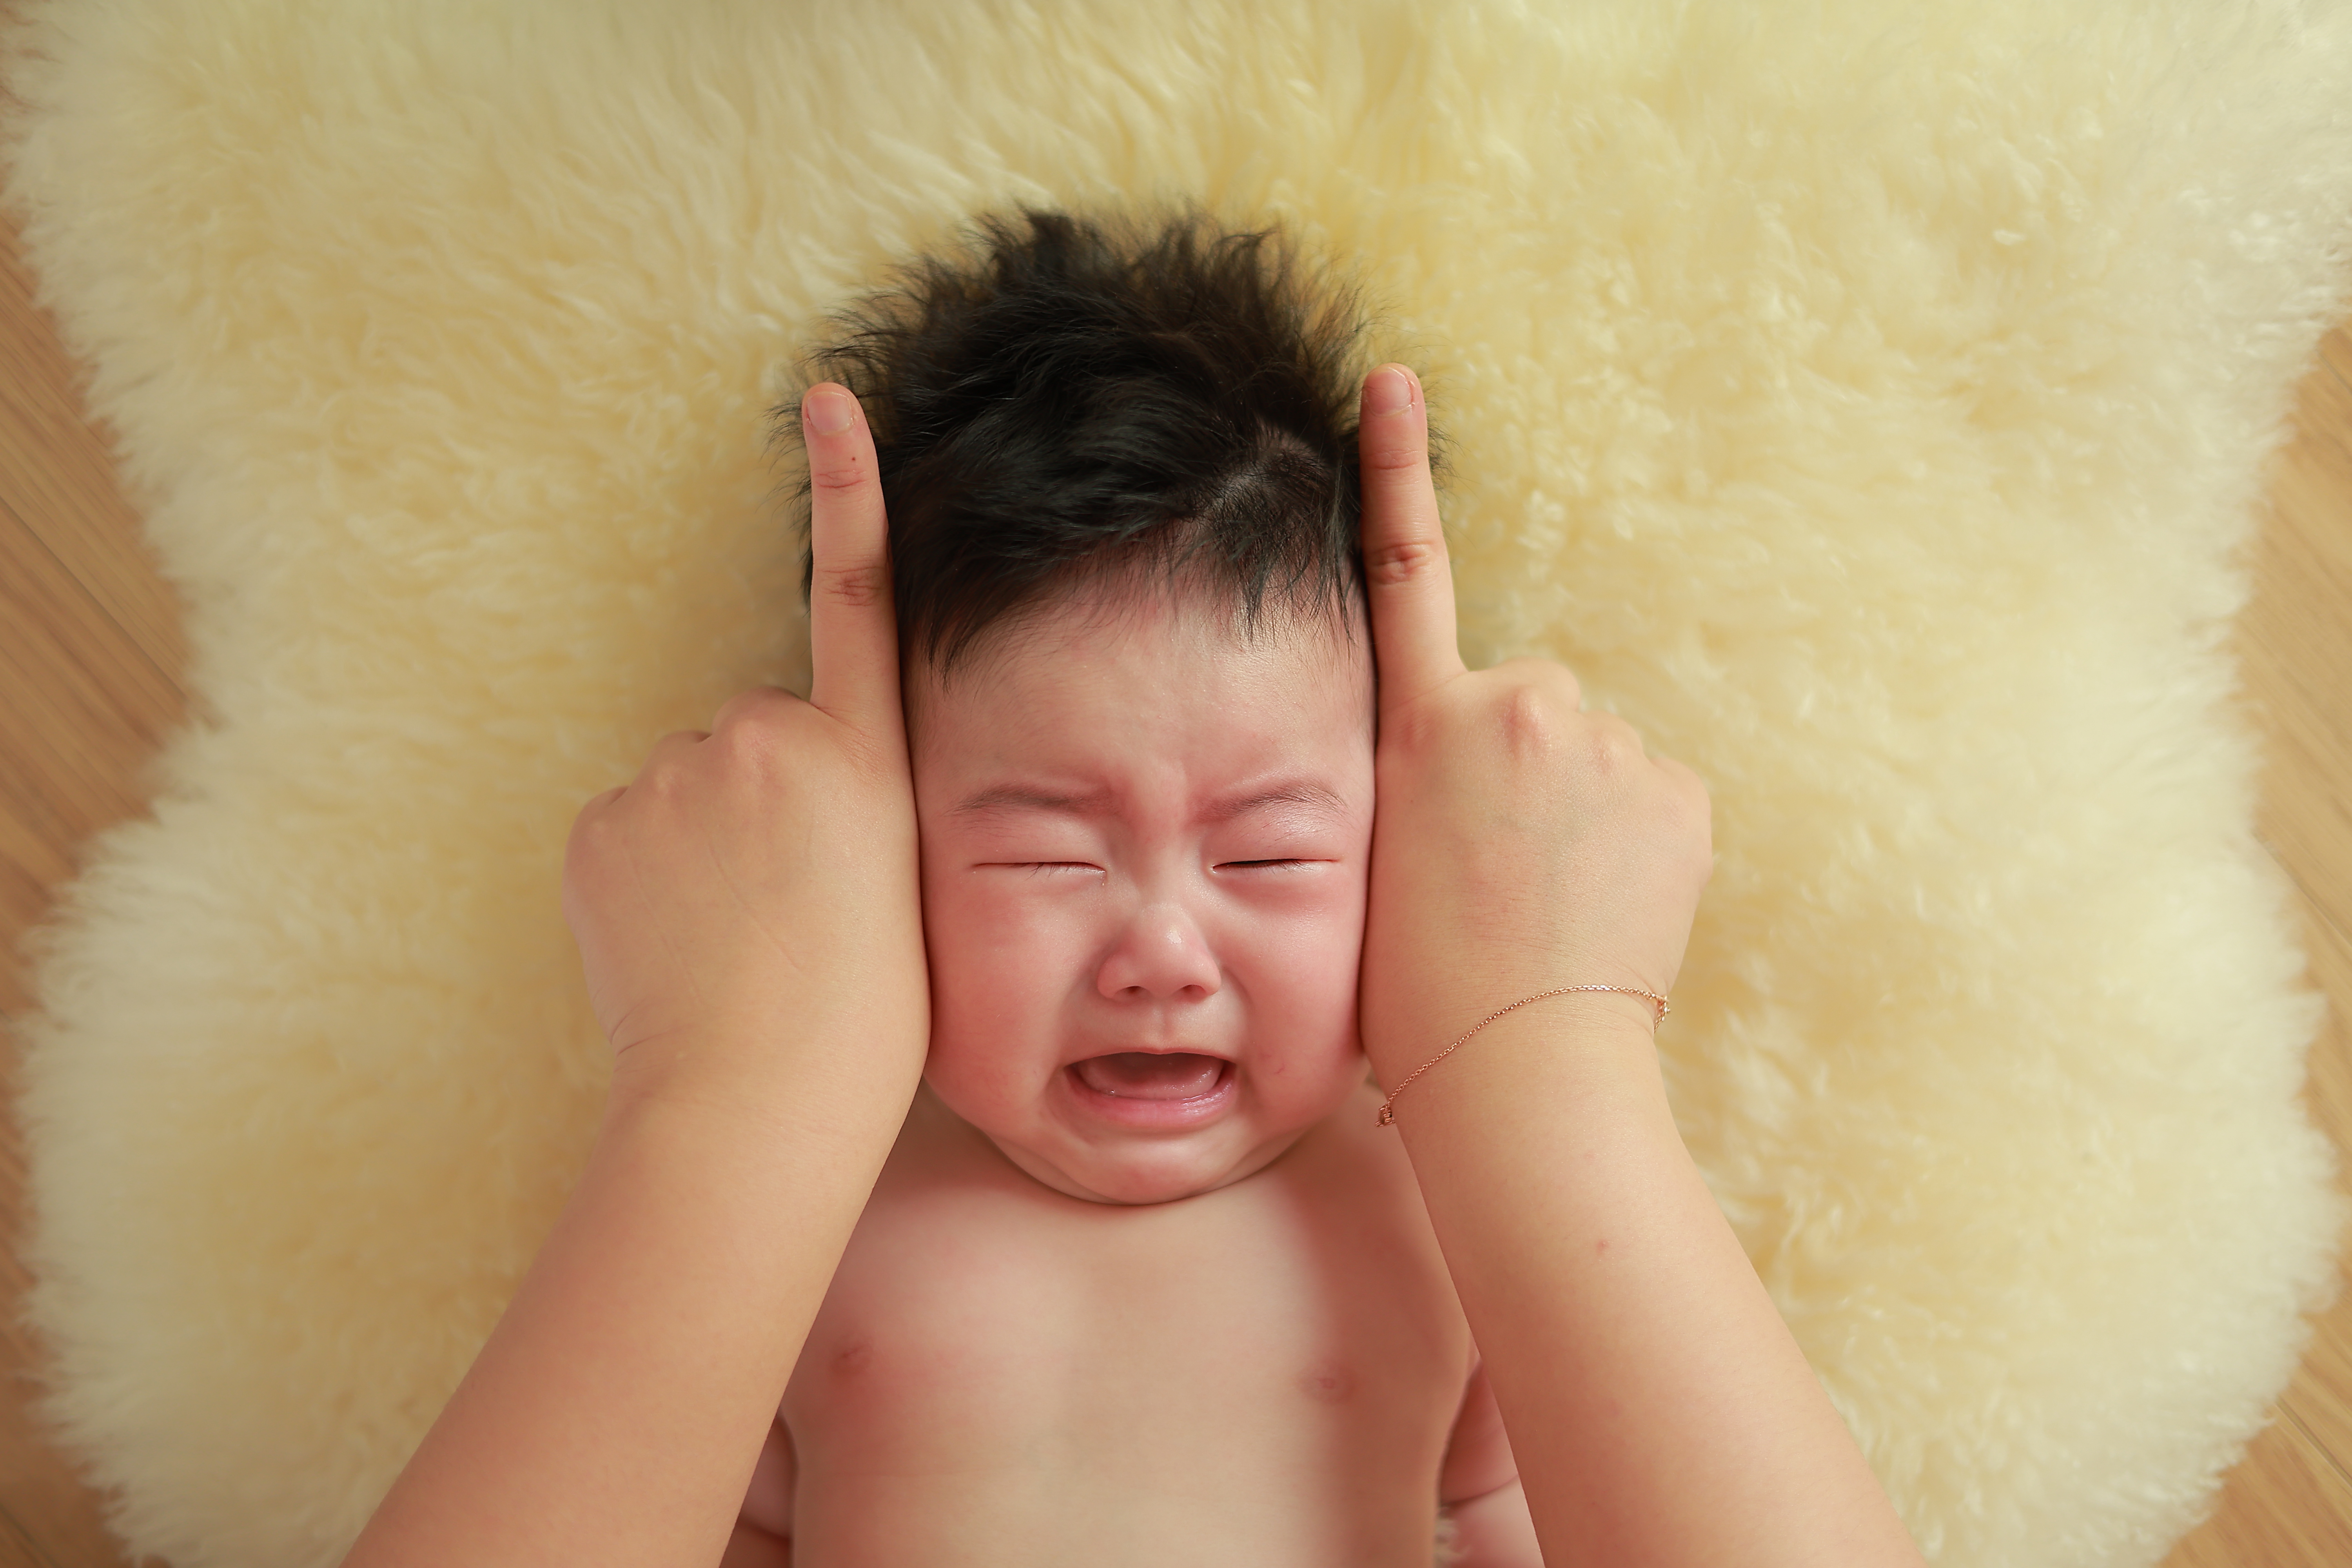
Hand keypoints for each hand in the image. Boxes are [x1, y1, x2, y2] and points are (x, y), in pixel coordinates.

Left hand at [559, 384, 927, 1115]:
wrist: (757, 1100)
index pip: (856, 597)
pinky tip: (676, 944)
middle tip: (786, 908)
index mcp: (863, 760)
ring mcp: (674, 777)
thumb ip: (850, 807)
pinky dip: (644, 876)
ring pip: (689, 790)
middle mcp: (767, 740)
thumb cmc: (860, 1023)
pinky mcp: (601, 826)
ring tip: (731, 939)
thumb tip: (778, 801)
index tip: (824, 399)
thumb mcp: (903, 892)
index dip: (846, 492)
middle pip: (757, 741)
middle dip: (764, 803)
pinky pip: (627, 830)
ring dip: (704, 846)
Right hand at [1354, 364, 1711, 1082]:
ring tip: (1555, 904)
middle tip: (1499, 871)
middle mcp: (1520, 707)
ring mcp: (1609, 746)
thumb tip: (1483, 779)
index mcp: (1425, 726)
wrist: (1516, 1065)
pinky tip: (1609, 908)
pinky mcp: (1679, 793)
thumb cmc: (1422, 986)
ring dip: (1582, 812)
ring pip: (1596, 757)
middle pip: (1529, 705)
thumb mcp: (1375, 856)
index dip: (1397, 465)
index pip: (1404, 569)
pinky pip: (1654, 795)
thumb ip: (1424, 775)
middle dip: (1524, 766)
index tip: (1394, 379)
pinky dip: (1639, 841)